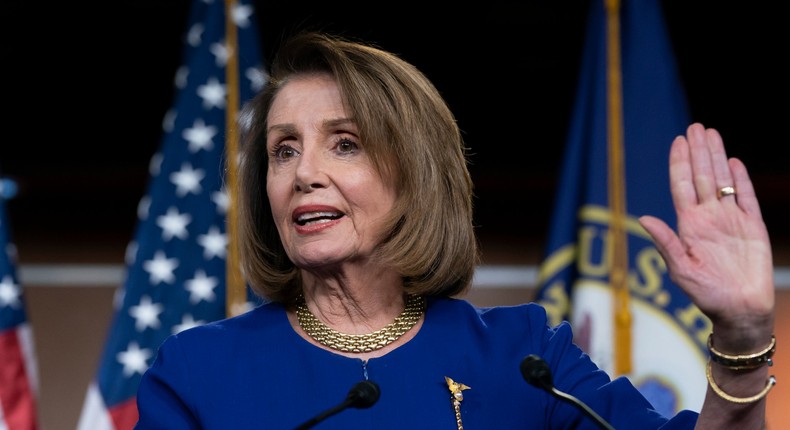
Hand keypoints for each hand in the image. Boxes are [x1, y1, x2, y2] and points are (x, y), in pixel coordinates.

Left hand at [638, 123, 773, 345]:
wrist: (739, 310)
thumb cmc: (706, 294)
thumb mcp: (681, 269)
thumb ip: (666, 242)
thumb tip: (644, 218)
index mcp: (689, 225)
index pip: (682, 186)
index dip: (680, 163)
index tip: (678, 141)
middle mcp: (708, 217)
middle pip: (702, 176)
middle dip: (698, 151)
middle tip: (694, 127)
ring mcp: (731, 220)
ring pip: (722, 180)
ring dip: (717, 157)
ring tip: (711, 133)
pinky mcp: (753, 227)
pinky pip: (746, 198)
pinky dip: (740, 179)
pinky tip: (734, 161)